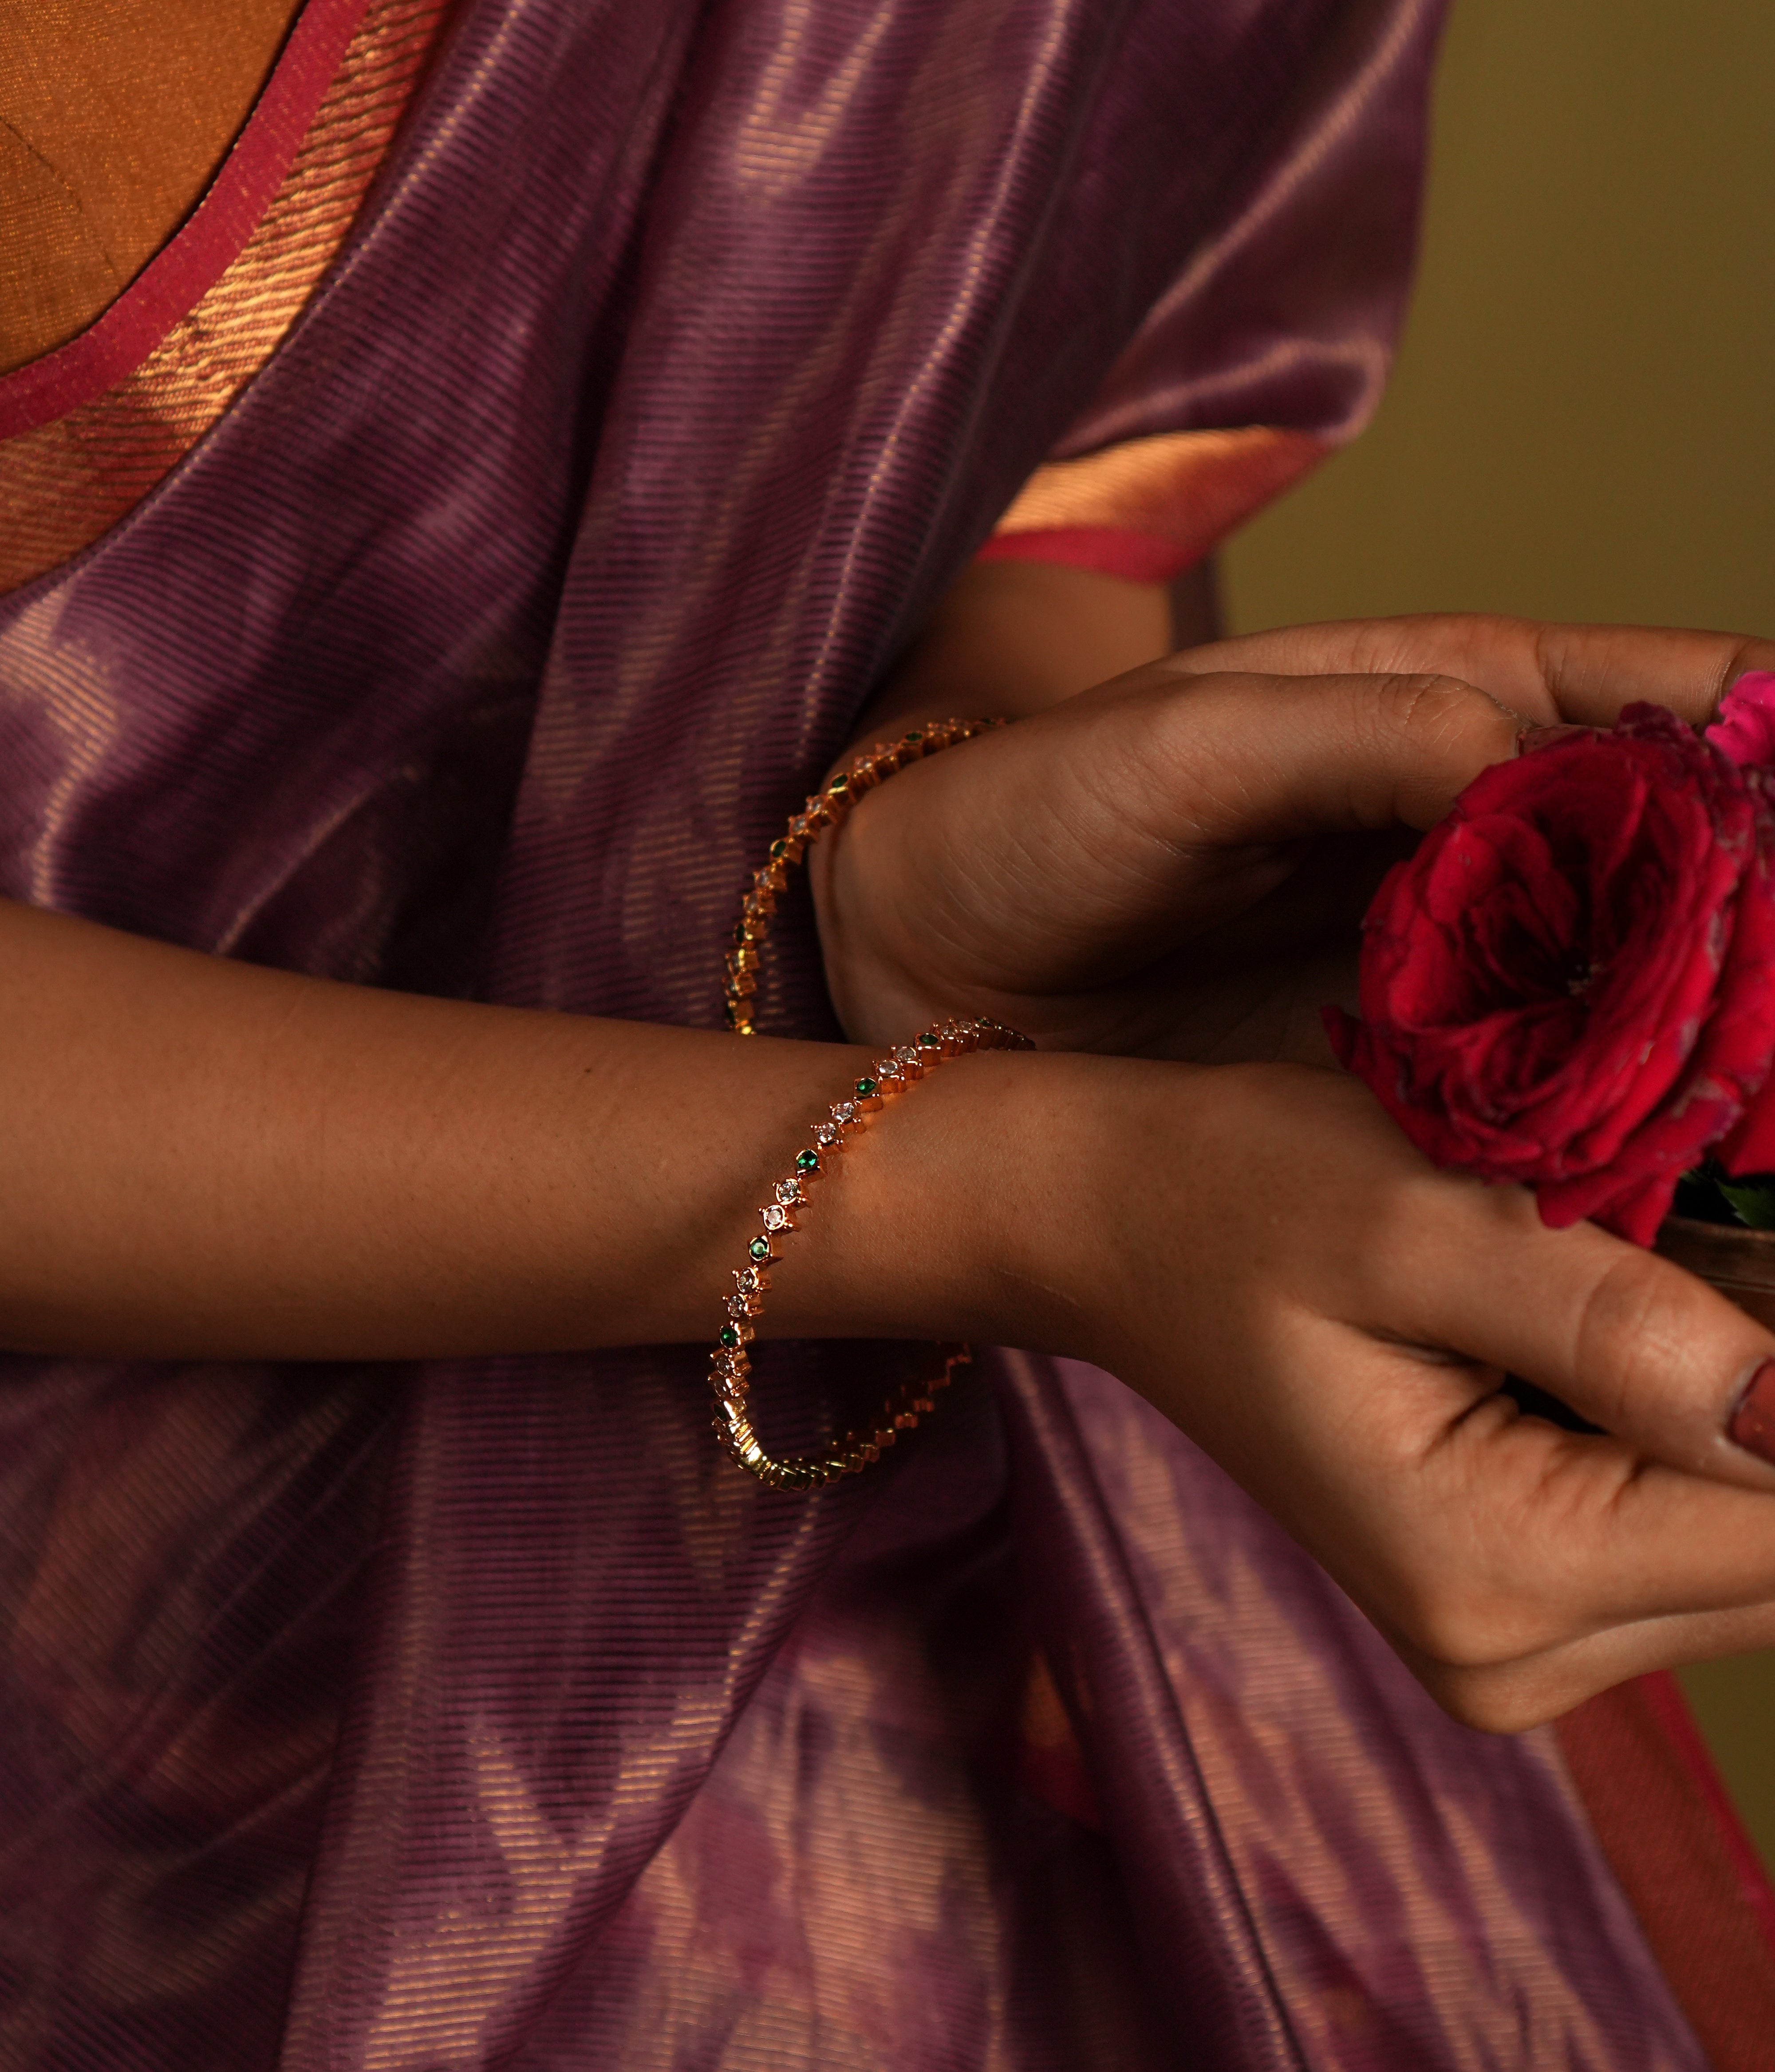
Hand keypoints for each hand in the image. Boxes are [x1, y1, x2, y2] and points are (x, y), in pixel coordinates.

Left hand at [815, 612, 1774, 1061]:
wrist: (931, 956)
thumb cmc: (1034, 814)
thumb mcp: (1183, 750)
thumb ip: (1355, 737)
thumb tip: (1524, 757)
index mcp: (1449, 700)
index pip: (1667, 693)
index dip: (1769, 742)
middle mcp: (1479, 829)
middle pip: (1685, 848)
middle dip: (1762, 908)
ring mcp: (1456, 954)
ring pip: (1637, 974)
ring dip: (1714, 1021)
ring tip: (1762, 1087)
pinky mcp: (1410, 1065)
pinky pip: (1544, 1080)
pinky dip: (1613, 1109)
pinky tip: (1670, 1155)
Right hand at [992, 1051, 1774, 1728]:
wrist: (1121, 1228)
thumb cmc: (1242, 1193)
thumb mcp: (1416, 1217)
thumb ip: (1621, 1328)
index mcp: (1487, 1570)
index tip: (1725, 1260)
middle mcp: (1508, 1655)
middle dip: (1769, 1399)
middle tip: (1660, 1247)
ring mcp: (1509, 1646)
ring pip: (1748, 1551)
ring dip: (1727, 1411)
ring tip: (1597, 1284)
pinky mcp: (1514, 1607)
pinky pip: (1683, 1540)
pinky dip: (1680, 1432)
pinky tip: (1579, 1339)